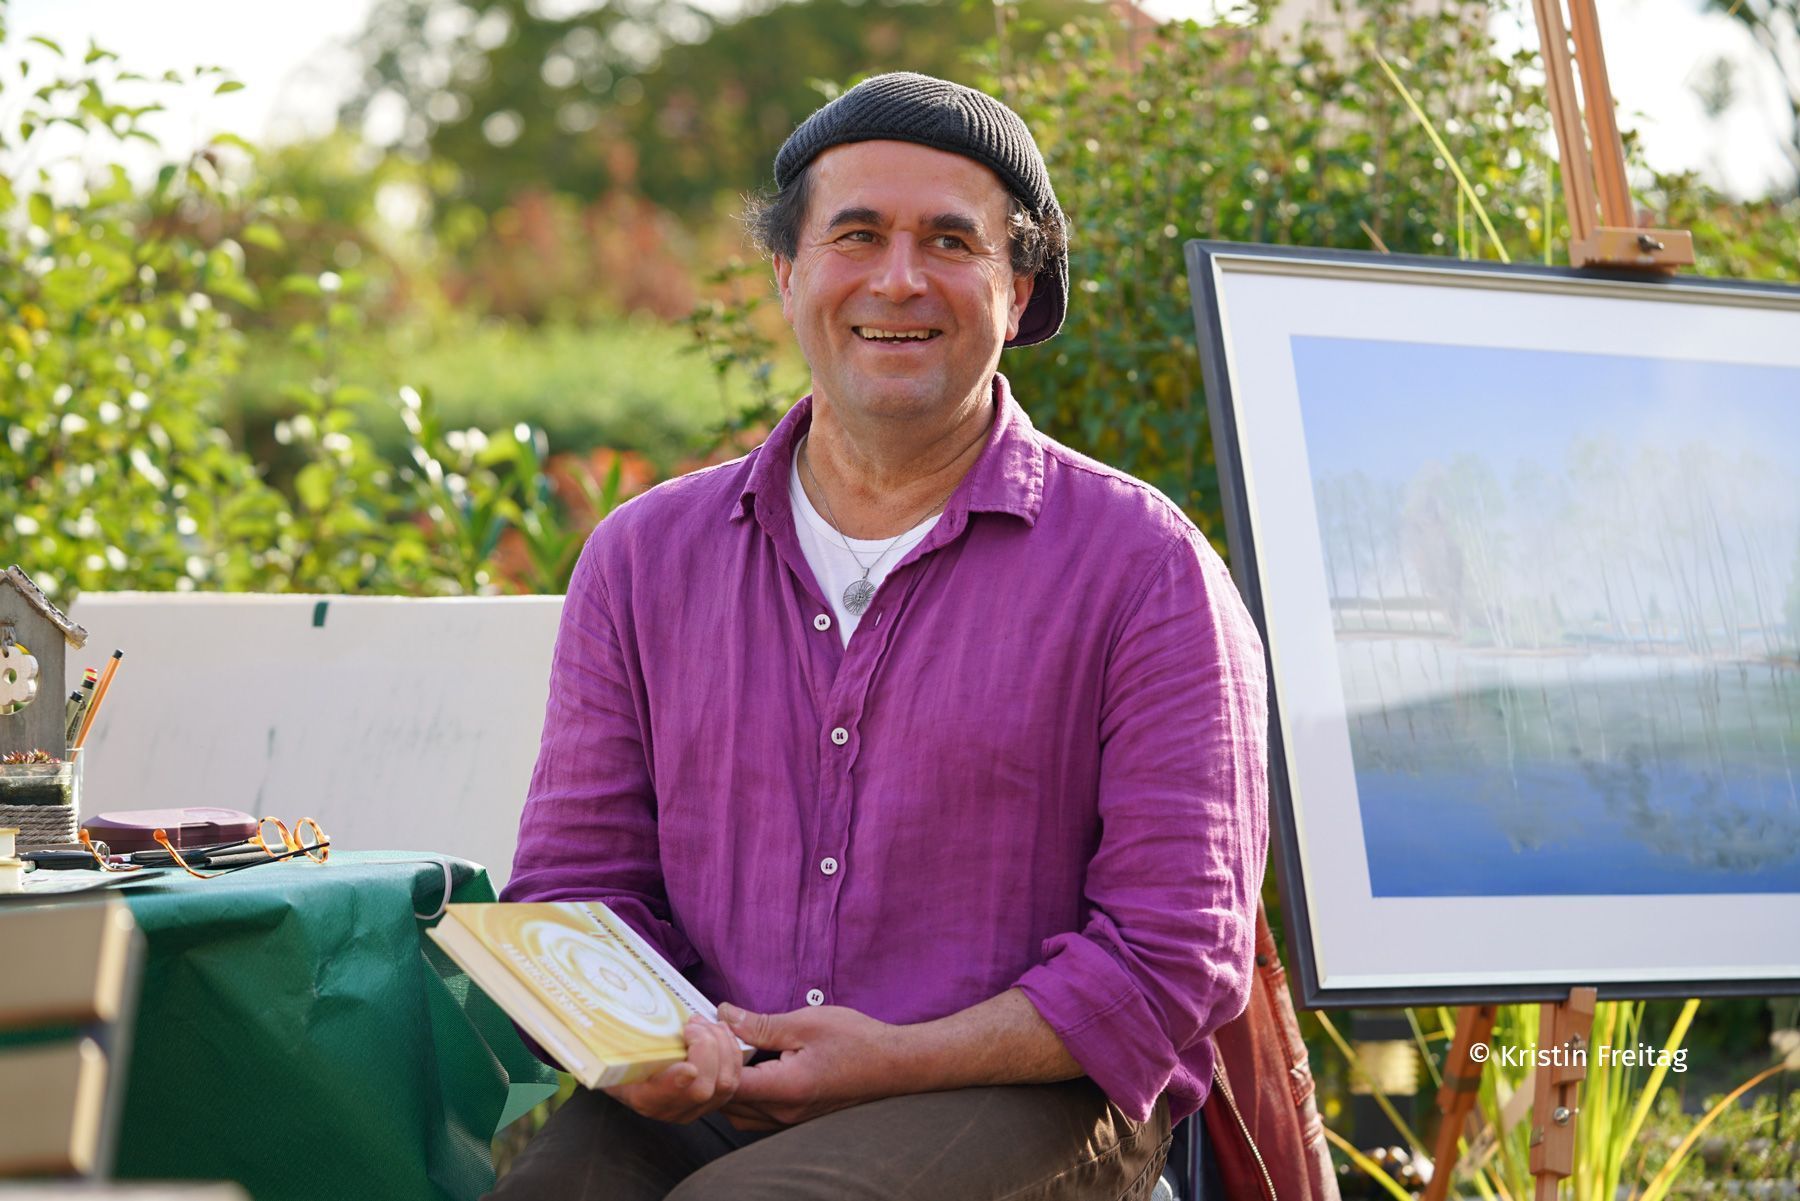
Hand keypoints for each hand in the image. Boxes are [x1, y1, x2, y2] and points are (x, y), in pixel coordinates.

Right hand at [602, 1016, 742, 1123]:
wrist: (633, 1075)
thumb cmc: (621, 1056)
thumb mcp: (611, 1049)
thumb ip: (608, 1043)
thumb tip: (579, 1026)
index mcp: (642, 1097)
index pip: (661, 1098)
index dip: (676, 1084)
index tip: (687, 1067)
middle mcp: (670, 1109)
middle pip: (703, 1089)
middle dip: (706, 1048)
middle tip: (692, 1023)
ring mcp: (696, 1108)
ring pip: (725, 1084)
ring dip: (722, 1045)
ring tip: (707, 1023)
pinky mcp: (715, 1101)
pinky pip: (735, 1078)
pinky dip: (733, 1050)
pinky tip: (721, 1031)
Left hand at [716, 1002, 910, 1130]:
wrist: (894, 1065)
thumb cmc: (857, 1041)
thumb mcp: (806, 1022)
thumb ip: (760, 1024)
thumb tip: (724, 1015)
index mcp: (785, 1089)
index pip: (726, 1083)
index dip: (707, 1055)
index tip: (702, 1028)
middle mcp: (783, 1113)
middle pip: (724, 1102)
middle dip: (710, 1070)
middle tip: (709, 1036)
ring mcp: (788, 1120)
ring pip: (737, 1112)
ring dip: (724, 1084)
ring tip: (726, 1050)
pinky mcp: (794, 1118)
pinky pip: (754, 1114)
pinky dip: (741, 1093)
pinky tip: (748, 1066)